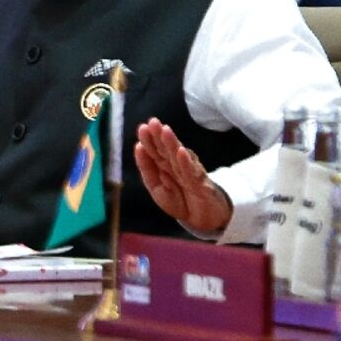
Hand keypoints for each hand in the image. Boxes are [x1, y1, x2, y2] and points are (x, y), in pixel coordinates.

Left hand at [134, 117, 232, 233]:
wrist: (202, 219)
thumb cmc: (180, 200)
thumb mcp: (157, 188)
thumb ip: (147, 169)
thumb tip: (138, 147)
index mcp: (164, 165)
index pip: (155, 150)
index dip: (149, 140)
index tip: (143, 128)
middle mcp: (177, 165)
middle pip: (166, 149)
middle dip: (159, 136)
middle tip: (153, 122)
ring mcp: (189, 172)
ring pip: (179, 157)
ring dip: (172, 144)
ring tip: (165, 131)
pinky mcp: (201, 183)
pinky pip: (192, 172)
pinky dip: (186, 163)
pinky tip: (181, 152)